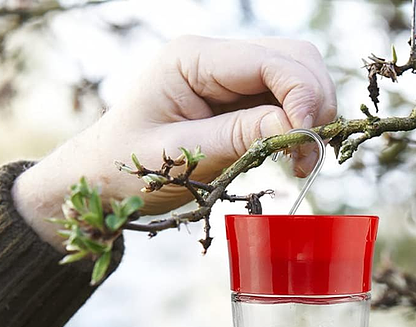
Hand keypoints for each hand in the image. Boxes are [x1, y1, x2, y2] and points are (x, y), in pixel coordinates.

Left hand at [13, 35, 336, 249]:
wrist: (101, 178)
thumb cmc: (126, 168)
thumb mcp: (179, 157)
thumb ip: (236, 138)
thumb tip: (296, 129)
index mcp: (192, 58)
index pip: (268, 60)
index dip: (300, 95)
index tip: (308, 141)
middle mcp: (214, 57)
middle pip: (293, 59)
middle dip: (313, 104)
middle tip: (306, 158)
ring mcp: (228, 76)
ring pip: (296, 77)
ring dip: (310, 117)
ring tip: (297, 163)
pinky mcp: (236, 100)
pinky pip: (283, 102)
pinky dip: (297, 127)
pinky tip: (287, 156)